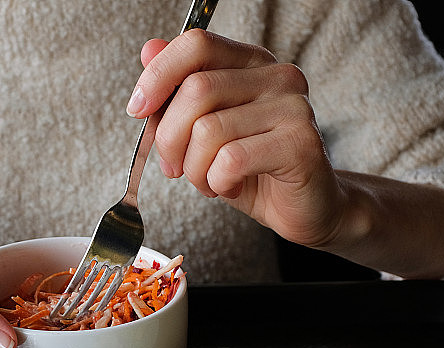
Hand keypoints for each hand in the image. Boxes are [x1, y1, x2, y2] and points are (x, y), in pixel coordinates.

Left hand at [127, 29, 346, 247]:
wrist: (305, 206)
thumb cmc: (252, 169)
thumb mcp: (203, 129)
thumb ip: (177, 91)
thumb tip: (149, 48)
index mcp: (251, 64)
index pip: (197, 44)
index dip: (158, 75)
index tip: (138, 108)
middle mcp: (277, 77)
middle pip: (196, 90)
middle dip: (169, 138)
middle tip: (174, 166)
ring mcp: (293, 108)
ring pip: (208, 130)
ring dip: (194, 168)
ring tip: (207, 180)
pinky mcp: (299, 144)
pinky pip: (230, 160)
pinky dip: (216, 182)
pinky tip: (228, 187)